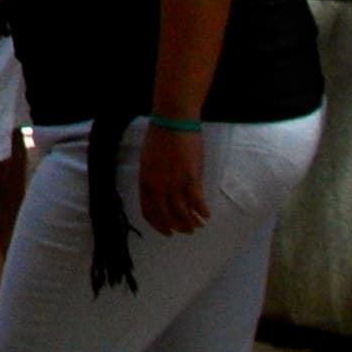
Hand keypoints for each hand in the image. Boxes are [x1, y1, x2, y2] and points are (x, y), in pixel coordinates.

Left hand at [138, 122, 210, 237]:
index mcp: (145, 182)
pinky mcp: (191, 179)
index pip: (149, 212)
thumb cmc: (159, 136)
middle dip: (177, 227)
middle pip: (166, 217)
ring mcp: (174, 184)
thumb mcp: (147, 160)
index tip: (167, 230)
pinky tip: (206, 215)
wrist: (172, 120)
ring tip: (198, 225)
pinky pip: (197, 203)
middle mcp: (158, 187)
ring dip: (191, 223)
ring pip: (183, 213)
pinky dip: (202, 212)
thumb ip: (151, 178)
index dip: (158, 225)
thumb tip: (158, 192)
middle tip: (186, 231)